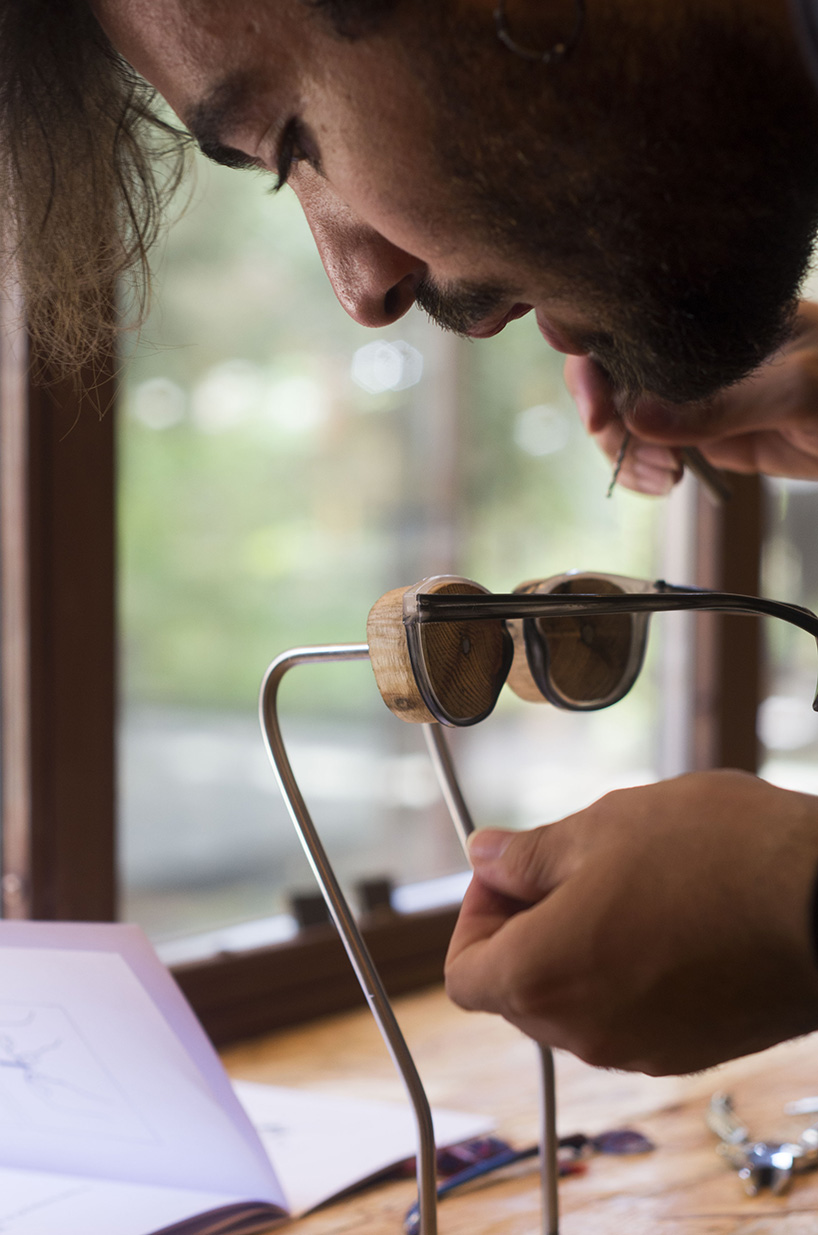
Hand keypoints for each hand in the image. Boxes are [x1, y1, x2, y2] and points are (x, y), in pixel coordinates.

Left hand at [445, 771, 817, 1074]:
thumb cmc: (715, 855)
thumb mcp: (600, 827)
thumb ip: (527, 855)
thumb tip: (484, 858)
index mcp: (543, 976)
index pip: (465, 973)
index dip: (476, 917)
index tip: (509, 876)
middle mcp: (583, 1032)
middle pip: (515, 993)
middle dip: (522, 930)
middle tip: (564, 869)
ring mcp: (639, 1050)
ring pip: (570, 1006)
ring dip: (573, 951)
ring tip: (623, 886)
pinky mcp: (687, 1052)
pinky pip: (623, 1018)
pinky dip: (620, 976)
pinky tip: (664, 919)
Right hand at [565, 301, 817, 494]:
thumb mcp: (795, 389)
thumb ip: (720, 405)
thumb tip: (637, 416)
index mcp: (708, 313)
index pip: (627, 320)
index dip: (594, 357)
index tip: (599, 404)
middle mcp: (688, 348)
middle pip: (608, 370)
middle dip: (604, 413)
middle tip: (624, 445)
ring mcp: (691, 391)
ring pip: (622, 415)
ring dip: (625, 451)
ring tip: (664, 477)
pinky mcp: (700, 430)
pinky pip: (649, 447)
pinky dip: (644, 469)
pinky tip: (666, 482)